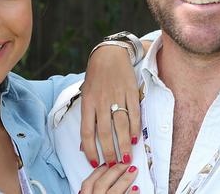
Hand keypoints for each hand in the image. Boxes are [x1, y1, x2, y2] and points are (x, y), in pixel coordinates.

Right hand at [80, 163, 138, 193]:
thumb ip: (90, 192)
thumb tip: (92, 185)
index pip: (88, 183)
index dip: (98, 171)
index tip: (106, 163)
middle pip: (101, 183)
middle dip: (114, 171)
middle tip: (123, 163)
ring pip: (114, 191)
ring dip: (124, 179)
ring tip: (133, 171)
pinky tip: (136, 188)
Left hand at [81, 46, 140, 167]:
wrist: (109, 54)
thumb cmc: (96, 77)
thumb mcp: (86, 95)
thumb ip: (86, 118)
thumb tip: (84, 144)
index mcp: (88, 103)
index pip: (87, 132)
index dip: (90, 150)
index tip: (95, 163)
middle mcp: (101, 101)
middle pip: (105, 132)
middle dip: (109, 152)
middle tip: (113, 164)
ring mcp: (117, 96)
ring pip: (120, 126)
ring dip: (124, 144)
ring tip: (126, 157)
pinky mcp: (130, 92)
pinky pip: (133, 113)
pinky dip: (134, 128)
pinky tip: (135, 139)